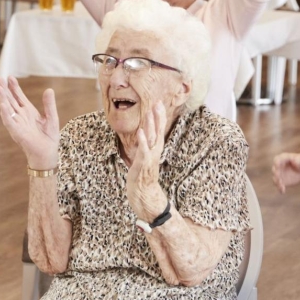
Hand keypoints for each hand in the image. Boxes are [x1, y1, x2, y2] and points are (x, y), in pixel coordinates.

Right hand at [0, 76, 58, 168]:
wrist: (47, 153)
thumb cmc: (49, 137)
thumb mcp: (51, 117)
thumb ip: (49, 104)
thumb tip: (49, 89)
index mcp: (28, 111)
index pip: (19, 96)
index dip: (14, 87)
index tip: (10, 77)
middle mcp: (20, 116)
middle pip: (10, 100)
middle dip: (4, 89)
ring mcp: (17, 123)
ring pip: (7, 108)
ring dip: (2, 98)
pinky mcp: (16, 132)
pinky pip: (9, 121)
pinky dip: (5, 113)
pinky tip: (2, 104)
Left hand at [126, 101, 168, 221]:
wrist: (145, 196)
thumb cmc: (142, 178)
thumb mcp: (143, 159)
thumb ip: (145, 148)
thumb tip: (143, 138)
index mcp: (154, 150)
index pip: (158, 130)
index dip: (158, 117)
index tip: (158, 104)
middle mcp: (154, 152)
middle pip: (157, 131)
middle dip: (157, 117)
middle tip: (158, 102)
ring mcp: (149, 158)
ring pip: (152, 139)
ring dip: (151, 125)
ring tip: (150, 112)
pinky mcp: (143, 165)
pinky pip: (143, 151)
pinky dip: (143, 141)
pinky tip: (141, 132)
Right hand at [272, 152, 299, 193]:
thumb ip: (298, 159)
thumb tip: (295, 161)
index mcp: (282, 158)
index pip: (277, 159)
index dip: (276, 162)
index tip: (278, 165)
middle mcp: (278, 166)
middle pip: (274, 169)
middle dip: (276, 173)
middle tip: (279, 177)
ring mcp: (279, 174)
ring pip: (275, 179)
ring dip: (277, 182)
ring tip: (282, 186)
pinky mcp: (281, 181)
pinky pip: (279, 185)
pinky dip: (280, 188)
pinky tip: (283, 191)